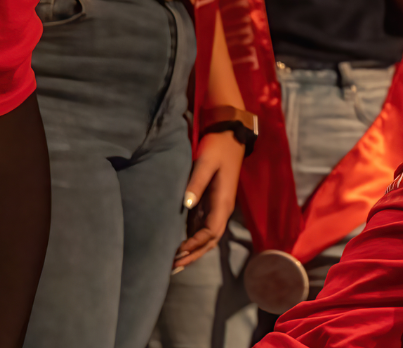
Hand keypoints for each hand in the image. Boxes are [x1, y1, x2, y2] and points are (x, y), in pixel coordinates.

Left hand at [175, 130, 243, 269]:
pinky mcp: (209, 201)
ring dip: (192, 250)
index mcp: (222, 203)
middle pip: (209, 241)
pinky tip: (178, 244)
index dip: (194, 246)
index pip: (210, 233)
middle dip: (193, 255)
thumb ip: (195, 184)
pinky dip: (191, 238)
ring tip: (174, 261)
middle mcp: (221, 209)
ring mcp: (216, 206)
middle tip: (173, 267)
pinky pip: (201, 226)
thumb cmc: (217, 148)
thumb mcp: (205, 164)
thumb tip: (186, 205)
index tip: (177, 253)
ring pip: (206, 236)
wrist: (229, 134)